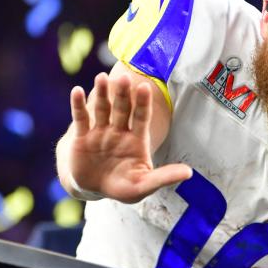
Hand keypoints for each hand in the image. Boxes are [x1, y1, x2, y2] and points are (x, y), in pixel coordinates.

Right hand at [67, 72, 190, 203]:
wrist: (94, 190)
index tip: (144, 87)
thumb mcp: (144, 185)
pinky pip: (81, 119)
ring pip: (102, 109)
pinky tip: (77, 91)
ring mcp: (100, 132)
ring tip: (101, 77)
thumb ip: (164, 177)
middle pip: (122, 109)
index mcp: (136, 140)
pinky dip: (78, 105)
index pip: (141, 118)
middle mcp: (119, 132)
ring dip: (102, 93)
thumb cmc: (123, 187)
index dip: (142, 103)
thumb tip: (189, 173)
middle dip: (123, 94)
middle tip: (123, 77)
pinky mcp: (82, 138)